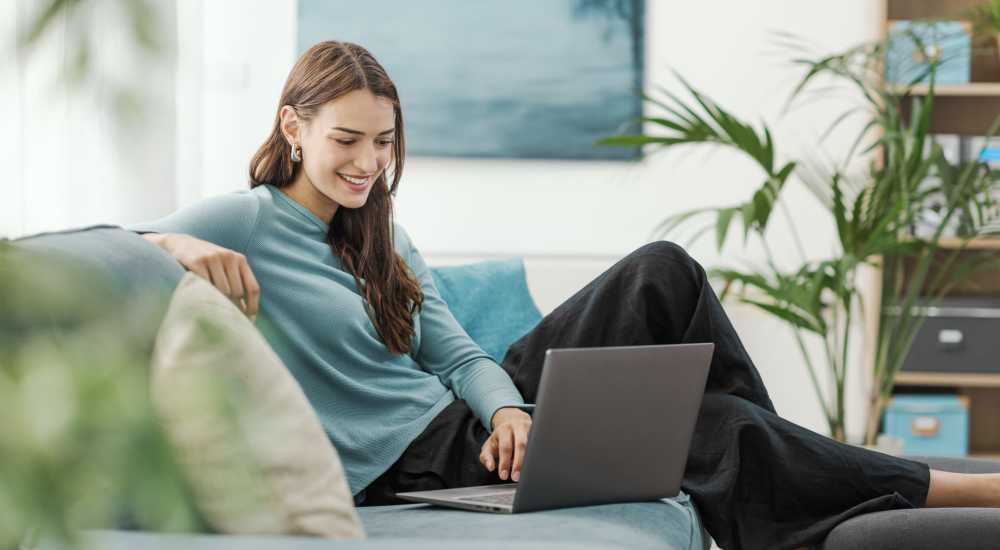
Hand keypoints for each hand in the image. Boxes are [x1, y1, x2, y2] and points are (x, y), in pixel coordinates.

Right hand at [143, 233, 259, 319]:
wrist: (179, 244)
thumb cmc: (206, 262)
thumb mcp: (225, 266)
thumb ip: (236, 282)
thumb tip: (245, 313)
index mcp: (240, 260)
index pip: (253, 288)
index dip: (252, 307)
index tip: (249, 322)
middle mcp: (229, 257)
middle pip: (237, 292)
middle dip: (231, 305)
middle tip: (222, 314)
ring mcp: (213, 258)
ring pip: (222, 291)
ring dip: (216, 300)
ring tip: (209, 304)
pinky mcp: (197, 261)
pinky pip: (205, 285)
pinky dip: (203, 294)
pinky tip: (199, 297)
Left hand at [480, 407, 531, 481]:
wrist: (513, 420)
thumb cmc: (501, 437)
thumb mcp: (489, 445)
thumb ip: (486, 457)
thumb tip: (490, 467)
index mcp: (504, 429)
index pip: (505, 447)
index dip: (504, 462)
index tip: (503, 476)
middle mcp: (518, 427)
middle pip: (521, 444)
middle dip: (518, 463)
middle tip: (515, 477)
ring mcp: (530, 429)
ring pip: (533, 445)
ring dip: (529, 461)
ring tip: (526, 474)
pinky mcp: (538, 432)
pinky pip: (539, 445)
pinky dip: (538, 457)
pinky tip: (534, 466)